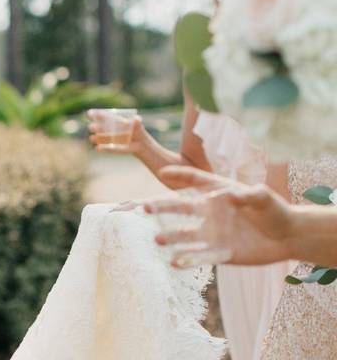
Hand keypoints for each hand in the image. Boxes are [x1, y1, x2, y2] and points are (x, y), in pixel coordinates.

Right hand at [86, 109, 144, 154]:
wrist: (140, 143)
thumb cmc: (138, 131)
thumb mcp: (138, 125)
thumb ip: (136, 121)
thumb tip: (137, 119)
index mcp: (113, 121)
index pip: (102, 116)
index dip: (95, 114)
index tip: (89, 113)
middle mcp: (108, 129)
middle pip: (99, 127)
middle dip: (95, 127)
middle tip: (92, 127)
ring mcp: (109, 139)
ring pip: (99, 138)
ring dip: (95, 138)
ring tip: (92, 138)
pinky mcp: (111, 147)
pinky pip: (104, 148)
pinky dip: (101, 148)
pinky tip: (98, 148)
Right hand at [146, 166, 293, 265]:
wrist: (288, 238)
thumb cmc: (277, 212)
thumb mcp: (265, 198)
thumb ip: (249, 195)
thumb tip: (228, 195)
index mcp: (219, 193)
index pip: (196, 180)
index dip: (180, 175)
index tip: (163, 171)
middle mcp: (211, 212)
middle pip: (182, 208)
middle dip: (163, 207)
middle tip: (144, 207)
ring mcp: (213, 232)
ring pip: (186, 234)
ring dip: (171, 236)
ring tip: (157, 239)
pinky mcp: (220, 252)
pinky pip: (200, 256)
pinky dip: (187, 259)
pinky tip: (174, 262)